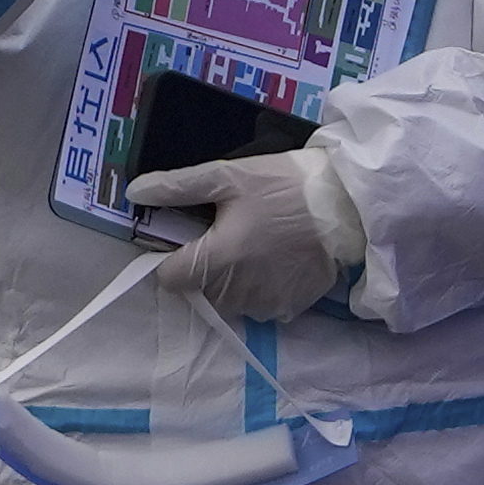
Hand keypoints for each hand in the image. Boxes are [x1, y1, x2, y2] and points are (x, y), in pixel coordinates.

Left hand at [135, 147, 366, 319]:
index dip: (172, 258)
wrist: (349, 206)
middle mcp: (237, 291)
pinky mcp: (290, 309)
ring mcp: (265, 304)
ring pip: (229, 301)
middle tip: (232, 233)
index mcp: (217, 259)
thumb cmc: (285, 186)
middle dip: (206, 267)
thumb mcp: (228, 176)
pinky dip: (262, 288)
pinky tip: (278, 262)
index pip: (169, 279)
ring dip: (233, 281)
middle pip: (200, 290)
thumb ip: (177, 187)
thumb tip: (134, 193)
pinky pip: (260, 305)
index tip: (190, 238)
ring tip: (258, 247)